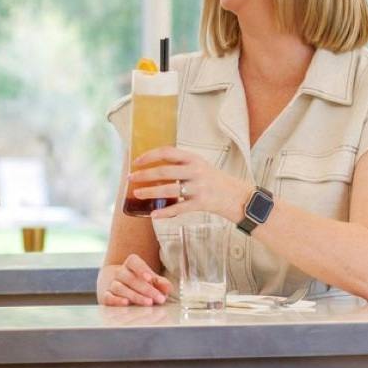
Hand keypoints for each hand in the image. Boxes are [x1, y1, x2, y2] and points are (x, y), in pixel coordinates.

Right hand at [99, 253, 173, 306]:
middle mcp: (119, 272)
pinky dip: (117, 300)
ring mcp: (111, 284)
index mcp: (130, 264)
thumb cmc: (139, 282)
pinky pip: (108, 297)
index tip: (150, 278)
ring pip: (120, 288)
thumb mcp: (151, 280)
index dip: (142, 269)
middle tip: (159, 298)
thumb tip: (167, 288)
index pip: (133, 262)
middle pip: (130, 278)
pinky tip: (126, 303)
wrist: (117, 284)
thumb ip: (160, 283)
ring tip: (148, 303)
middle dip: (146, 289)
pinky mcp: (105, 296)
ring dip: (135, 296)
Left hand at [130, 147, 248, 223]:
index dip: (150, 155)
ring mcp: (199, 187)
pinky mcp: (201, 203)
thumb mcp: (200, 166)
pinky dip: (165, 212)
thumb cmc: (214, 181)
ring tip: (137, 194)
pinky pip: (179, 208)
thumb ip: (181, 165)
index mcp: (194, 159)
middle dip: (145, 175)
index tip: (136, 161)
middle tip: (131, 178)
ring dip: (150, 192)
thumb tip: (154, 167)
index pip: (168, 152)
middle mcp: (196, 171)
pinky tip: (153, 214)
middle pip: (165, 170)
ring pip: (169, 189)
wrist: (236, 196)